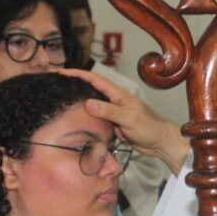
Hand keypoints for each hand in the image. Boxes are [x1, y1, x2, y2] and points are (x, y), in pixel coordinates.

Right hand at [59, 68, 189, 173]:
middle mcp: (114, 100)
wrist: (159, 142)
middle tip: (57, 84)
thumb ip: (109, 111)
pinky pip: (96, 117)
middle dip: (75, 84)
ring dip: (79, 100)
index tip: (61, 72)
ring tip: (62, 99)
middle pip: (91, 88)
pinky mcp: (113, 123)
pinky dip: (86, 116)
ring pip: (92, 104)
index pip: (95, 80)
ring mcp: (113, 111)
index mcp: (118, 94)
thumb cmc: (148, 128)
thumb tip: (87, 103)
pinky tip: (76, 118)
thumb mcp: (128, 118)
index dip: (78, 74)